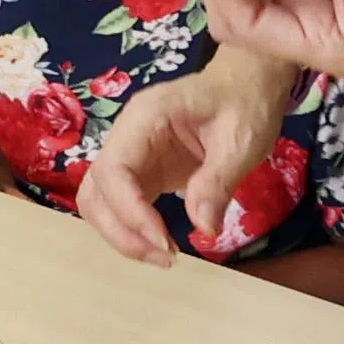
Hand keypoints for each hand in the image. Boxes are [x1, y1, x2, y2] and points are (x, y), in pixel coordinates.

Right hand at [82, 56, 295, 261]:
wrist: (248, 84)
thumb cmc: (245, 102)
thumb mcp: (240, 141)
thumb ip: (217, 182)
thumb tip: (203, 228)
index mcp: (144, 118)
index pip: (113, 170)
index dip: (130, 212)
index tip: (165, 242)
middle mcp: (127, 136)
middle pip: (95, 191)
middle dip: (121, 231)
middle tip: (165, 259)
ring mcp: (131, 155)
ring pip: (100, 201)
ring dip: (121, 235)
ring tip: (163, 256)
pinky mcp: (143, 172)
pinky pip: (121, 205)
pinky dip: (133, 230)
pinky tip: (162, 244)